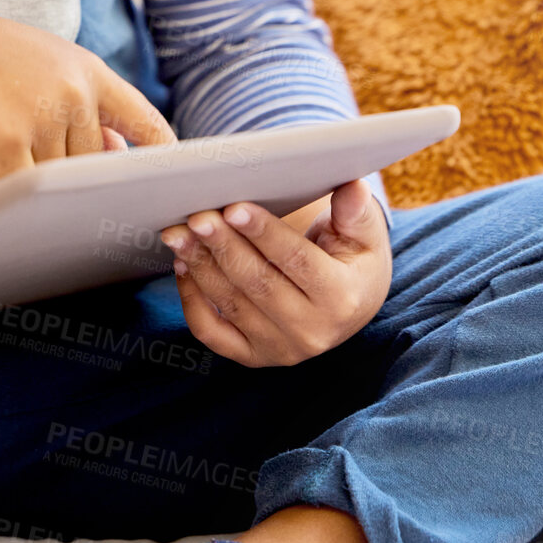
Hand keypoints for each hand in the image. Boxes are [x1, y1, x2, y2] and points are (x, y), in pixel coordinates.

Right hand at [0, 4, 175, 182]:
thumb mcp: (48, 66)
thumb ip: (85, 105)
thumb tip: (119, 155)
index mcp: (91, 72)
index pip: (147, 122)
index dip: (164, 159)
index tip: (173, 186)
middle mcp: (74, 92)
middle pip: (93, 167)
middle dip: (66, 175)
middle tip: (30, 154)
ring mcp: (42, 115)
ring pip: (56, 181)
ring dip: (29, 177)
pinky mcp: (7, 139)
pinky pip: (23, 189)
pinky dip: (7, 189)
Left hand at [161, 179, 391, 366]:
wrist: (350, 304)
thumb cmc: (353, 257)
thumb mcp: (365, 234)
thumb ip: (357, 211)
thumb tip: (353, 187)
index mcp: (342, 298)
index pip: (297, 261)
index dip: (264, 233)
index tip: (234, 207)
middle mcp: (312, 331)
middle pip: (258, 284)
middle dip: (223, 247)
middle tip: (196, 217)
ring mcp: (280, 349)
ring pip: (231, 305)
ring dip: (199, 266)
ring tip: (178, 234)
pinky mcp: (253, 356)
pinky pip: (212, 333)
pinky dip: (191, 300)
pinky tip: (182, 265)